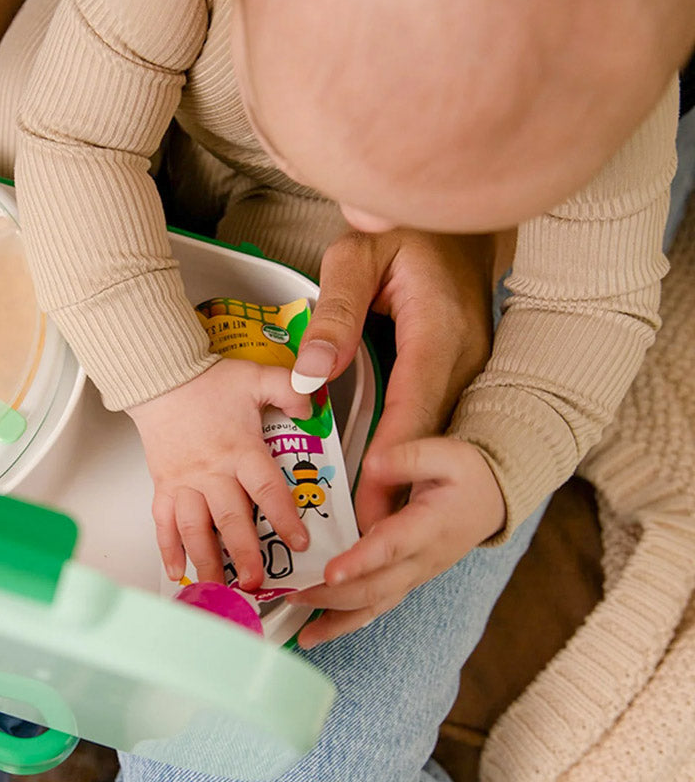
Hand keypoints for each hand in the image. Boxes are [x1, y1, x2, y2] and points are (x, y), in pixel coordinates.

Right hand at [128, 360, 312, 589]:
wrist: (160, 377)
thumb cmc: (207, 380)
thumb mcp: (257, 377)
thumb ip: (290, 389)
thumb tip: (313, 407)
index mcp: (240, 450)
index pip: (266, 489)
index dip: (284, 517)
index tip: (300, 542)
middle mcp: (212, 472)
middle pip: (230, 519)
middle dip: (244, 555)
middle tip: (255, 583)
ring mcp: (185, 482)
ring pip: (196, 529)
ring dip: (207, 561)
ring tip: (217, 588)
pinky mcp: (164, 485)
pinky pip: (164, 522)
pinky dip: (168, 549)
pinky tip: (176, 571)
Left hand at [288, 436, 504, 646]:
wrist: (491, 500)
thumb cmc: (468, 476)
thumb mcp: (447, 454)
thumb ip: (407, 458)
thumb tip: (371, 467)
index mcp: (429, 526)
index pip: (391, 547)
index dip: (360, 562)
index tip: (330, 573)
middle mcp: (422, 559)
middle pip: (376, 586)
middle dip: (334, 596)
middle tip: (294, 595)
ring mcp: (415, 574)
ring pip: (376, 606)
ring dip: (338, 621)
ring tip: (304, 635)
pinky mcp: (408, 579)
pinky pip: (377, 605)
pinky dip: (348, 621)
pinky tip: (321, 630)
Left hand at [290, 230, 495, 525]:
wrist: (459, 226)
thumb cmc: (405, 233)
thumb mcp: (359, 254)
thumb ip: (335, 309)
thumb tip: (312, 373)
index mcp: (438, 332)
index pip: (414, 407)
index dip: (392, 462)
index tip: (369, 511)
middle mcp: (463, 362)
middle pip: (433, 441)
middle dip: (398, 497)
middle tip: (361, 555)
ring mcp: (470, 374)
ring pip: (441, 445)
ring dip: (408, 494)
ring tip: (369, 548)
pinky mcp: (462, 380)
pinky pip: (439, 432)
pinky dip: (414, 470)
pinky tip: (387, 503)